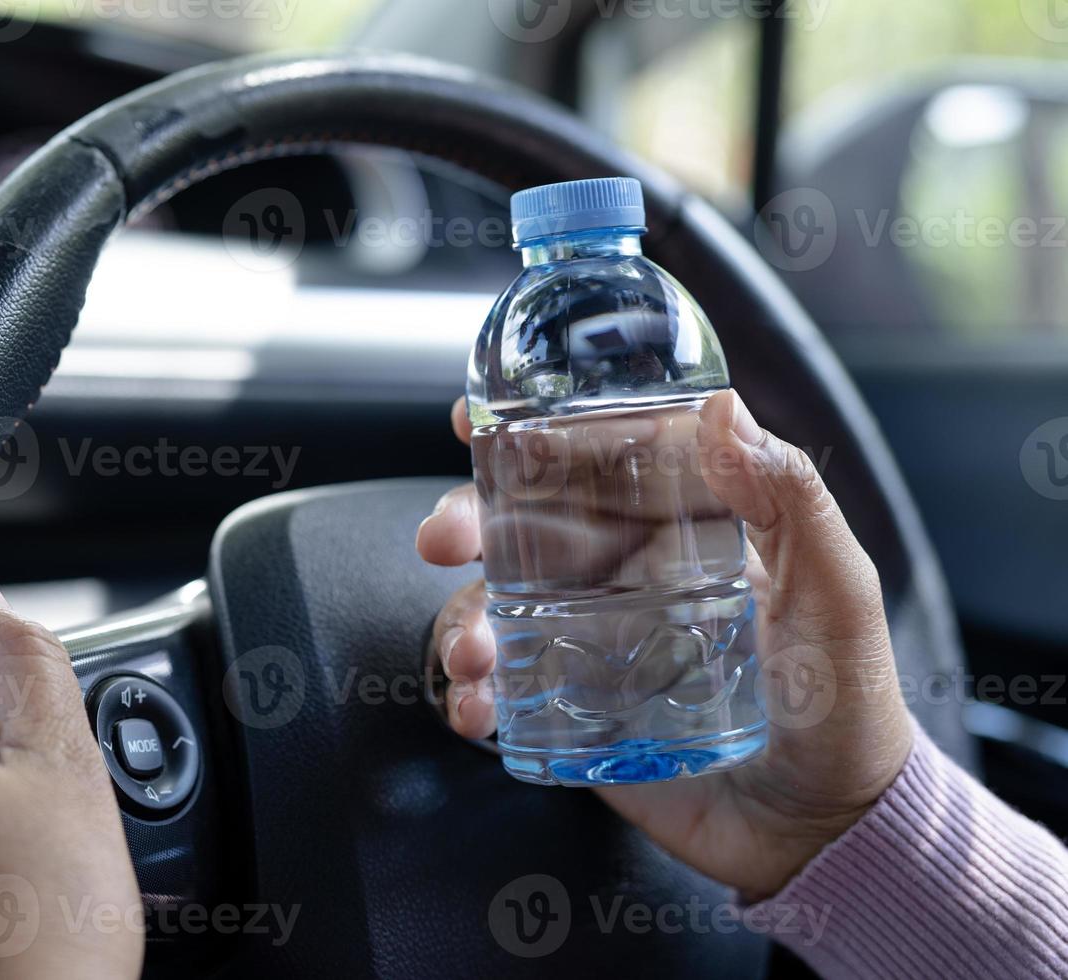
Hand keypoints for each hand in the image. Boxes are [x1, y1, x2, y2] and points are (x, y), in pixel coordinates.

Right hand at [417, 390, 913, 898]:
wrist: (828, 826)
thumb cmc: (846, 697)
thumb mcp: (835, 588)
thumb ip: (790, 498)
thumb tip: (720, 407)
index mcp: (678, 526)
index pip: (594, 459)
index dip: (527, 433)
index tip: (474, 423)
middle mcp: (622, 575)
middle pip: (520, 526)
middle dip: (465, 522)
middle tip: (443, 541)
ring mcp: (589, 644)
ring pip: (494, 606)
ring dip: (459, 618)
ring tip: (472, 656)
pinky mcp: (572, 712)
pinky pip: (502, 689)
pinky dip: (470, 694)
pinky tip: (476, 709)